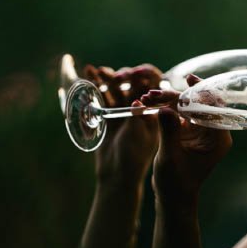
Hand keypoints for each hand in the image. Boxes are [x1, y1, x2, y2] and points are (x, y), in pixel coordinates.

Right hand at [82, 63, 162, 186]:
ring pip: (119, 89)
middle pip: (135, 85)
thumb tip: (139, 101)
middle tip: (116, 76)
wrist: (116, 176)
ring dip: (108, 78)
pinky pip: (104, 97)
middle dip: (124, 77)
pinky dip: (97, 86)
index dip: (147, 77)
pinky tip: (89, 74)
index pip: (157, 88)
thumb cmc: (135, 160)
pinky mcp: (111, 115)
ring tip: (98, 71)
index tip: (136, 73)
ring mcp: (126, 111)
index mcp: (157, 113)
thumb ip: (140, 120)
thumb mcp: (141, 139)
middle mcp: (144, 109)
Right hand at [140, 74, 232, 205]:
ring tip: (148, 98)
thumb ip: (169, 132)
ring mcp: (202, 130)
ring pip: (187, 106)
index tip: (189, 78)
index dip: (201, 91)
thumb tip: (165, 108)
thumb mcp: (170, 157)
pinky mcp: (190, 130)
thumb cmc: (175, 183)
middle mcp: (213, 132)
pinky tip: (150, 103)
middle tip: (154, 94)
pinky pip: (180, 113)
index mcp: (218, 139)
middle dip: (175, 96)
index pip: (213, 108)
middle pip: (198, 104)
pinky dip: (166, 107)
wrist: (172, 196)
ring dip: (168, 100)